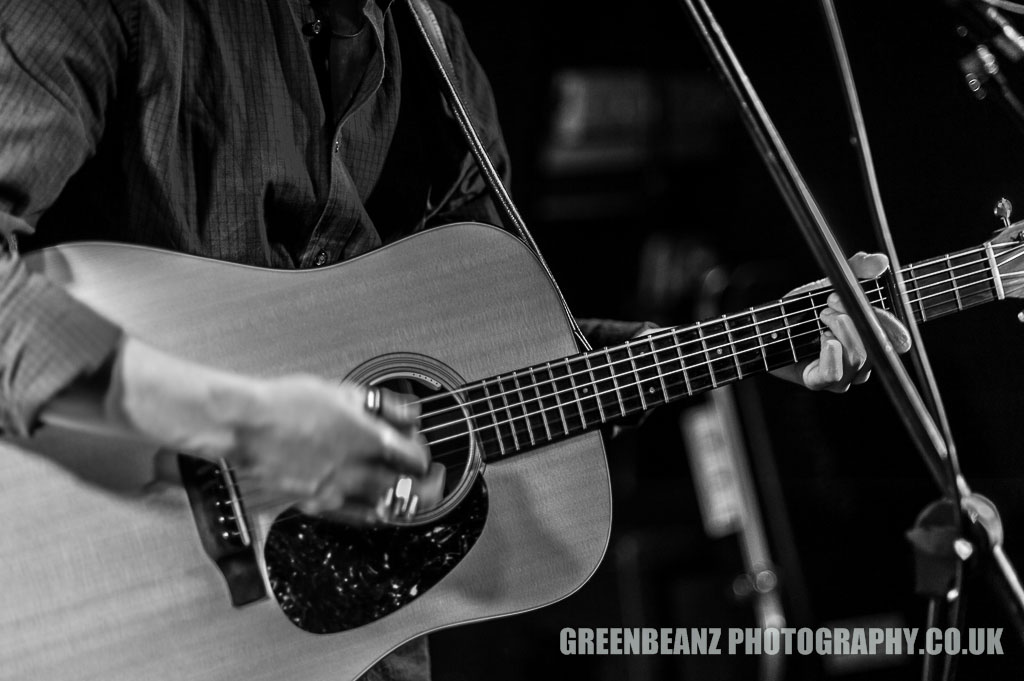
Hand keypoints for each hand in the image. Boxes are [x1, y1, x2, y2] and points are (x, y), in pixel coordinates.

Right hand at [107, 338, 443, 521]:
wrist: (243, 425)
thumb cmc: (286, 403)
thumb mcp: (341, 392)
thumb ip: (381, 405)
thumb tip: (409, 412)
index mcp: (363, 437)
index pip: (411, 456)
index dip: (423, 456)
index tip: (423, 452)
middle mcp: (352, 469)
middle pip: (406, 489)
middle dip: (428, 488)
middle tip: (435, 482)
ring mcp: (332, 490)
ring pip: (382, 507)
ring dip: (405, 504)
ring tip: (414, 498)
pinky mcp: (313, 503)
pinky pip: (352, 517)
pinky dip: (373, 514)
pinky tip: (378, 510)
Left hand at [772, 252, 910, 392]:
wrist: (768, 325)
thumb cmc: (802, 309)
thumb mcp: (830, 284)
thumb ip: (856, 271)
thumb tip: (879, 261)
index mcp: (872, 342)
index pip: (898, 340)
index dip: (888, 322)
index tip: (864, 300)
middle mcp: (862, 363)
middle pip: (878, 347)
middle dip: (856, 318)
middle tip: (832, 301)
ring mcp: (842, 375)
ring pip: (858, 358)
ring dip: (840, 330)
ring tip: (821, 315)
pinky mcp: (817, 382)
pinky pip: (834, 375)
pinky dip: (830, 354)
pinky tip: (824, 339)